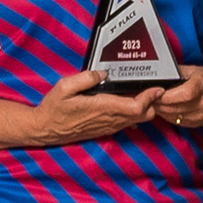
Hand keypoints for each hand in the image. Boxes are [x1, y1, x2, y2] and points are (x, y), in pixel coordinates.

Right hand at [30, 69, 161, 145]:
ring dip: (144, 108)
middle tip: (153, 87)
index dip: (150, 98)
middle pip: (143, 115)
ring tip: (144, 92)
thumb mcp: (64, 87)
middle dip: (152, 102)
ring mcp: (109, 127)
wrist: (45, 130)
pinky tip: (128, 101)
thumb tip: (103, 73)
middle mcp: (110, 120)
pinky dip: (134, 113)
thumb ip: (85, 78)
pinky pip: (127, 123)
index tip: (157, 87)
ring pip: (137, 120)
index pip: (136, 107)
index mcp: (103, 108)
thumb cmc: (54, 108)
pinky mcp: (106, 129)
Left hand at [156, 66, 202, 128]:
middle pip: (177, 106)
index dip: (168, 96)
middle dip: (160, 103)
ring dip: (161, 110)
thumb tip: (158, 74)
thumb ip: (176, 72)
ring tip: (154, 102)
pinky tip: (163, 109)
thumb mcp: (194, 70)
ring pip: (174, 115)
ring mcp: (201, 115)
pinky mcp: (195, 123)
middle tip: (149, 97)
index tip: (157, 92)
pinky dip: (167, 115)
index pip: (185, 94)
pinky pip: (176, 121)